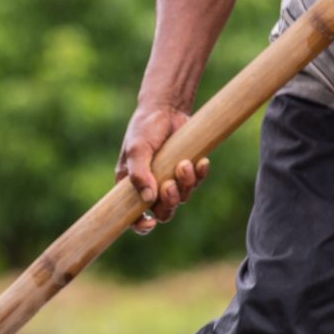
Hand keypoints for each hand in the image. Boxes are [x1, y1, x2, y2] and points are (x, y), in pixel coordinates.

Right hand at [119, 102, 209, 234]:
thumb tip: (148, 198)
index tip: (150, 223)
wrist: (167, 109)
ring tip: (184, 164)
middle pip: (162, 211)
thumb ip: (139, 173)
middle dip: (169, 202)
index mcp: (131, 185)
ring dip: (186, 185)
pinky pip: (196, 183)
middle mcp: (150, 186)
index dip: (140, 225)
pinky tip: (201, 162)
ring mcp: (169, 179)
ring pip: (181, 198)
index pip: (133, 215)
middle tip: (170, 185)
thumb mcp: (137, 148)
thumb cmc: (145, 128)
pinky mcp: (186, 171)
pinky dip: (199, 175)